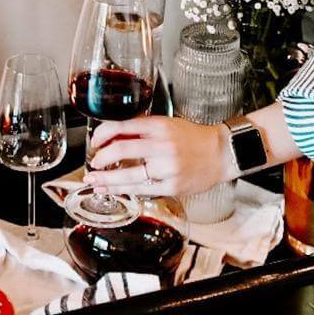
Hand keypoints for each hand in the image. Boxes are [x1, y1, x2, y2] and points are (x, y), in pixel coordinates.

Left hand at [86, 116, 237, 197]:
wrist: (220, 153)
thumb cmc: (192, 138)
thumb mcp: (166, 124)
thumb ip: (140, 130)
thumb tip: (111, 136)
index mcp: (159, 126)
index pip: (122, 126)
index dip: (102, 134)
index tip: (94, 141)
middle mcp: (162, 145)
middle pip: (121, 150)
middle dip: (101, 159)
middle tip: (93, 164)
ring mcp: (167, 168)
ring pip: (129, 176)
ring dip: (107, 180)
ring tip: (95, 181)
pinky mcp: (172, 187)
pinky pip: (143, 189)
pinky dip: (125, 190)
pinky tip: (114, 190)